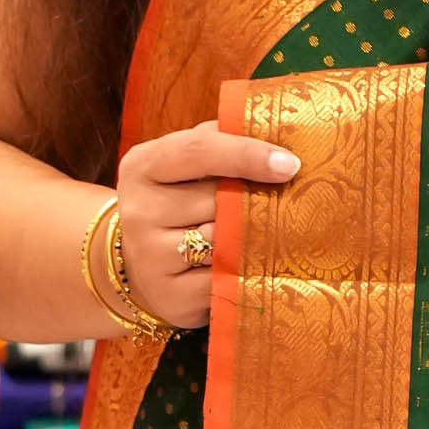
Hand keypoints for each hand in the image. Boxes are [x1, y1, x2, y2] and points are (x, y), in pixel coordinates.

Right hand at [113, 119, 298, 331]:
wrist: (140, 266)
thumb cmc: (176, 204)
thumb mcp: (185, 166)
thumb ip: (220, 143)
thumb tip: (278, 132)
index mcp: (143, 165)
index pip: (198, 151)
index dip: (247, 154)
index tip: (290, 164)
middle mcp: (138, 210)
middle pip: (218, 200)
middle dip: (252, 203)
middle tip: (271, 206)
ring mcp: (150, 256)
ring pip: (225, 242)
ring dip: (250, 239)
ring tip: (252, 237)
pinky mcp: (170, 296)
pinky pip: (226, 280)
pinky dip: (244, 273)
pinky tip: (244, 267)